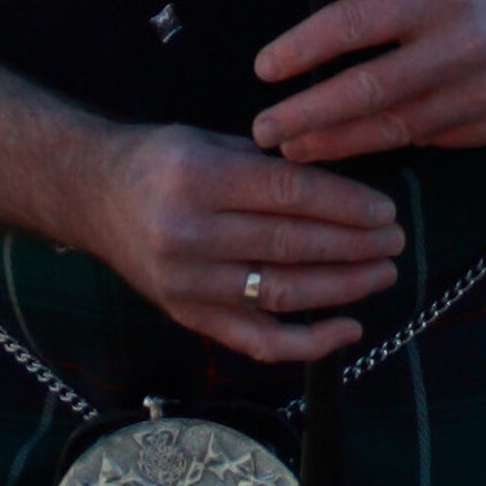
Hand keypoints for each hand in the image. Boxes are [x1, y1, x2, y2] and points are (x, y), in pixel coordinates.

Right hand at [93, 124, 399, 360]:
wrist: (91, 197)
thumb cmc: (160, 163)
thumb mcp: (210, 143)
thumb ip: (269, 166)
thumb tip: (344, 191)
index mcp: (199, 179)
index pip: (290, 196)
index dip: (345, 205)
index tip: (385, 211)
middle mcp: (190, 234)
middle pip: (292, 245)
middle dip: (354, 245)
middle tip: (394, 242)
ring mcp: (188, 282)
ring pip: (283, 293)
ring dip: (343, 287)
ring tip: (381, 273)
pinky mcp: (187, 315)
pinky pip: (257, 341)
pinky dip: (309, 342)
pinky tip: (348, 327)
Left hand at [251, 0, 485, 163]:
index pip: (353, 24)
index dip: (303, 49)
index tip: (266, 69)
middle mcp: (462, 44)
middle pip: (369, 89)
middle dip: (309, 115)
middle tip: (265, 131)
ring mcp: (485, 91)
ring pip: (397, 126)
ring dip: (340, 142)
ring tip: (297, 149)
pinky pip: (432, 137)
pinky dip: (393, 139)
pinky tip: (358, 143)